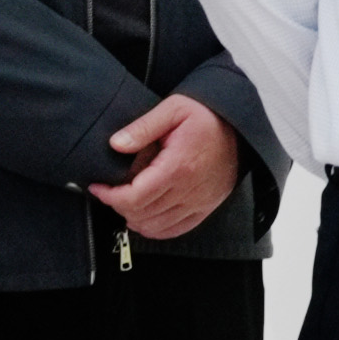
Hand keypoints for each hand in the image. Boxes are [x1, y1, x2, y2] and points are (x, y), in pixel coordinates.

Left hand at [87, 92, 242, 241]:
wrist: (240, 128)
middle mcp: (190, 190)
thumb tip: (115, 144)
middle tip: (109, 192)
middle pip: (142, 214)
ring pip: (156, 226)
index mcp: (178, 167)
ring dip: (134, 218)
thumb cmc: (206, 117)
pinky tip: (144, 217)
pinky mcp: (206, 207)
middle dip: (118, 205)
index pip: (135, 197)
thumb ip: (142, 127)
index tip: (98, 187)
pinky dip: (156, 229)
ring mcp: (200, 202)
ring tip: (124, 203)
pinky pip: (176, 229)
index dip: (110, 197)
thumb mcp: (173, 109)